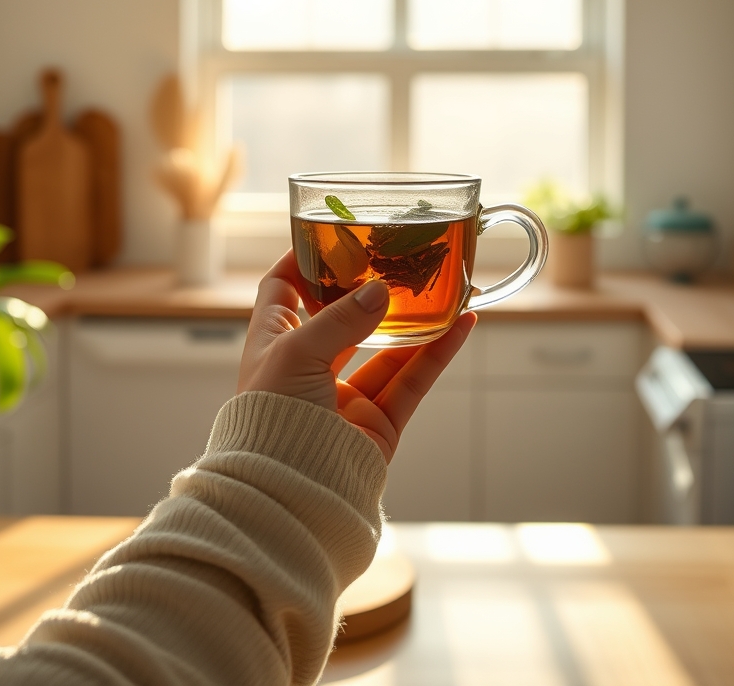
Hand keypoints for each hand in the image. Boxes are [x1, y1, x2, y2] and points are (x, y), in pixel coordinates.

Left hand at [238, 250, 475, 461]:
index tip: (331, 236)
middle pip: (342, 318)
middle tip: (398, 259)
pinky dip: (438, 352)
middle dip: (370, 290)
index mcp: (273, 345)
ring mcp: (343, 398)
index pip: (281, 292)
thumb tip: (381, 290)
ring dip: (416, 321)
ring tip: (446, 288)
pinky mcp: (377, 424)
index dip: (301, 263)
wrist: (288, 496)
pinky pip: (412, 380)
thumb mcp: (296, 353)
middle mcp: (307, 369)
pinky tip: (462, 324)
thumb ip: (340, 319)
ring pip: (387, 349)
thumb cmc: (271, 419)